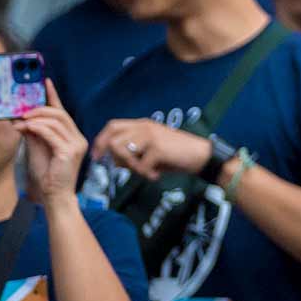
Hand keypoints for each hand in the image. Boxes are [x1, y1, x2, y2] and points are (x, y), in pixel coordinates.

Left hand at [15, 86, 88, 200]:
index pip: (62, 112)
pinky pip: (51, 134)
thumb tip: (22, 117)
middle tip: (21, 109)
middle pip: (60, 114)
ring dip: (35, 118)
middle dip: (39, 108)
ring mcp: (75, 145)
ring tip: (20, 120)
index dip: (53, 96)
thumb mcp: (37, 148)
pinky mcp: (68, 152)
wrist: (53, 196)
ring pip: (56, 121)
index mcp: (72, 136)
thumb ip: (33, 132)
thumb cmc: (46, 175)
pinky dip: (37, 128)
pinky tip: (25, 127)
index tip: (45, 82)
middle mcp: (77, 138)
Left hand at [91, 117, 209, 177]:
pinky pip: (140, 166)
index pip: (112, 126)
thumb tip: (114, 162)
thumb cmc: (178, 155)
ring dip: (131, 166)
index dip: (101, 140)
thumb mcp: (152, 151)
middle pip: (113, 139)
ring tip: (145, 171)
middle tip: (123, 168)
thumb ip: (133, 153)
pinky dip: (147, 174)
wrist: (202, 155)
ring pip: (122, 151)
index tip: (97, 156)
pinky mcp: (157, 148)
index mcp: (143, 125)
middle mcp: (145, 127)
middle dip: (113, 157)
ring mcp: (151, 136)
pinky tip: (157, 175)